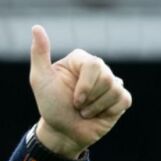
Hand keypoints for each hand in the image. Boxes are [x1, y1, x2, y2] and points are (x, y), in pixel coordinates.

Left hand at [29, 25, 132, 158]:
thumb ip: (40, 54)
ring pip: (115, 90)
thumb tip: (37, 28)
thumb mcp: (40, 80)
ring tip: (84, 111)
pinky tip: (98, 114)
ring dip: (95, 108)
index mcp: (80, 60)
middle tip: (77, 106)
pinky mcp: (121, 98)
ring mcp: (111, 82)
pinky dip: (108, 112)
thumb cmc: (51, 105)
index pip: (94, 65)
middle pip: (106, 78)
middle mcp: (98, 67)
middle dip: (89, 99)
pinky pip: (123, 100)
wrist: (61, 132)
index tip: (74, 100)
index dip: (85, 86)